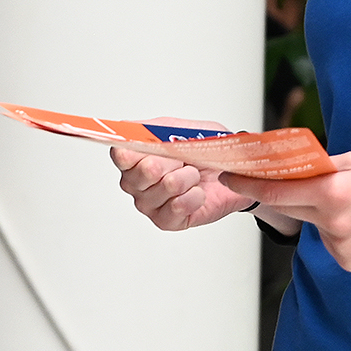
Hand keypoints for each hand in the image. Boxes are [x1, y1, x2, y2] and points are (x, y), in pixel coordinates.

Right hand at [110, 117, 254, 231]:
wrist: (230, 171)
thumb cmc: (204, 151)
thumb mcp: (183, 129)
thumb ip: (158, 131)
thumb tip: (138, 135)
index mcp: (133, 156)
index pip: (120, 153)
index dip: (142, 149)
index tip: (160, 145)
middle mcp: (135, 181)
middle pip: (145, 170)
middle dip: (174, 162)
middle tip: (183, 161)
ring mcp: (147, 203)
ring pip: (167, 186)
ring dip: (189, 178)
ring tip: (193, 177)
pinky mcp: (164, 221)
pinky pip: (178, 206)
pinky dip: (195, 196)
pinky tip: (196, 193)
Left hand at [221, 153, 350, 270]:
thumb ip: (322, 167)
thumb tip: (290, 169)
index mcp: (334, 191)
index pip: (276, 190)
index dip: (247, 185)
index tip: (228, 178)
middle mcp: (333, 221)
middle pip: (291, 207)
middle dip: (286, 195)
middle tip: (287, 184)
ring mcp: (341, 246)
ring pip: (314, 226)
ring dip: (322, 215)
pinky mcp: (350, 263)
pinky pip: (331, 243)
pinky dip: (340, 233)